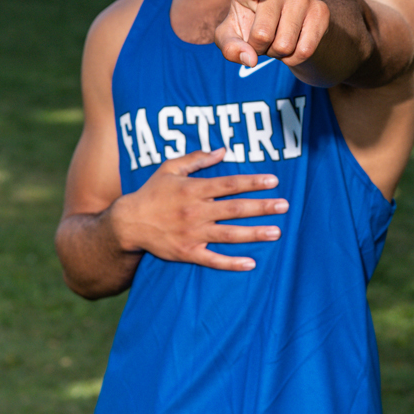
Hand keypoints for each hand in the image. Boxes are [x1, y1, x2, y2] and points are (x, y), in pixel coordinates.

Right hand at [113, 148, 286, 271]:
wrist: (129, 223)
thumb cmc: (152, 193)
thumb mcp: (170, 168)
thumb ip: (197, 159)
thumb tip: (223, 150)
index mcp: (193, 189)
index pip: (229, 184)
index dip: (252, 182)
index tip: (273, 181)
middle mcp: (196, 211)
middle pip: (235, 208)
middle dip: (261, 207)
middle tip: (285, 206)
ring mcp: (192, 234)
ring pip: (229, 234)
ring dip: (254, 233)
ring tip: (276, 232)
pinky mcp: (187, 253)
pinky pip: (213, 260)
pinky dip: (231, 263)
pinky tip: (251, 263)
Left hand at [215, 0, 331, 70]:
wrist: (287, 25)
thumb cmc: (250, 27)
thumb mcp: (232, 37)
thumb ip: (230, 48)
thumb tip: (251, 59)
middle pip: (262, 35)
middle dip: (259, 49)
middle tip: (262, 40)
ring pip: (285, 45)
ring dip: (277, 54)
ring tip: (277, 39)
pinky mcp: (320, 10)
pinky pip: (305, 50)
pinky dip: (294, 59)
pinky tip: (292, 45)